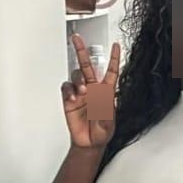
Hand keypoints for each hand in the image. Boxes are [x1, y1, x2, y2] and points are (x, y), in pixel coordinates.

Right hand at [62, 34, 120, 148]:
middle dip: (82, 51)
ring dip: (78, 80)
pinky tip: (72, 97)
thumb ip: (106, 112)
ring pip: (76, 75)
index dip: (114, 58)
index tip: (116, 46)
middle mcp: (93, 89)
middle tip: (77, 39)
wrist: (89, 143)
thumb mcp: (109, 123)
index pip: (110, 71)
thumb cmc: (102, 132)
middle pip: (87, 66)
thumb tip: (103, 99)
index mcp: (106, 92)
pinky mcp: (69, 99)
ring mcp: (80, 93)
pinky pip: (66, 87)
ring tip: (82, 91)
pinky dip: (68, 90)